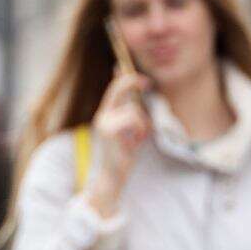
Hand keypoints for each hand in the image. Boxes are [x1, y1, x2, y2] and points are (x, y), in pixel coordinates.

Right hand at [86, 71, 151, 217]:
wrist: (112, 175)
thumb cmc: (123, 153)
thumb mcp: (129, 131)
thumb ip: (132, 114)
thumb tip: (139, 99)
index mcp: (106, 114)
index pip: (113, 88)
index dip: (123, 76)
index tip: (137, 74)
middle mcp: (102, 115)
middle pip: (118, 88)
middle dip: (133, 81)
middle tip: (148, 83)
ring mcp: (104, 122)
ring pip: (133, 110)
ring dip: (142, 123)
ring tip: (139, 137)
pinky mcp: (109, 130)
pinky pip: (133, 119)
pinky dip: (140, 130)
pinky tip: (135, 142)